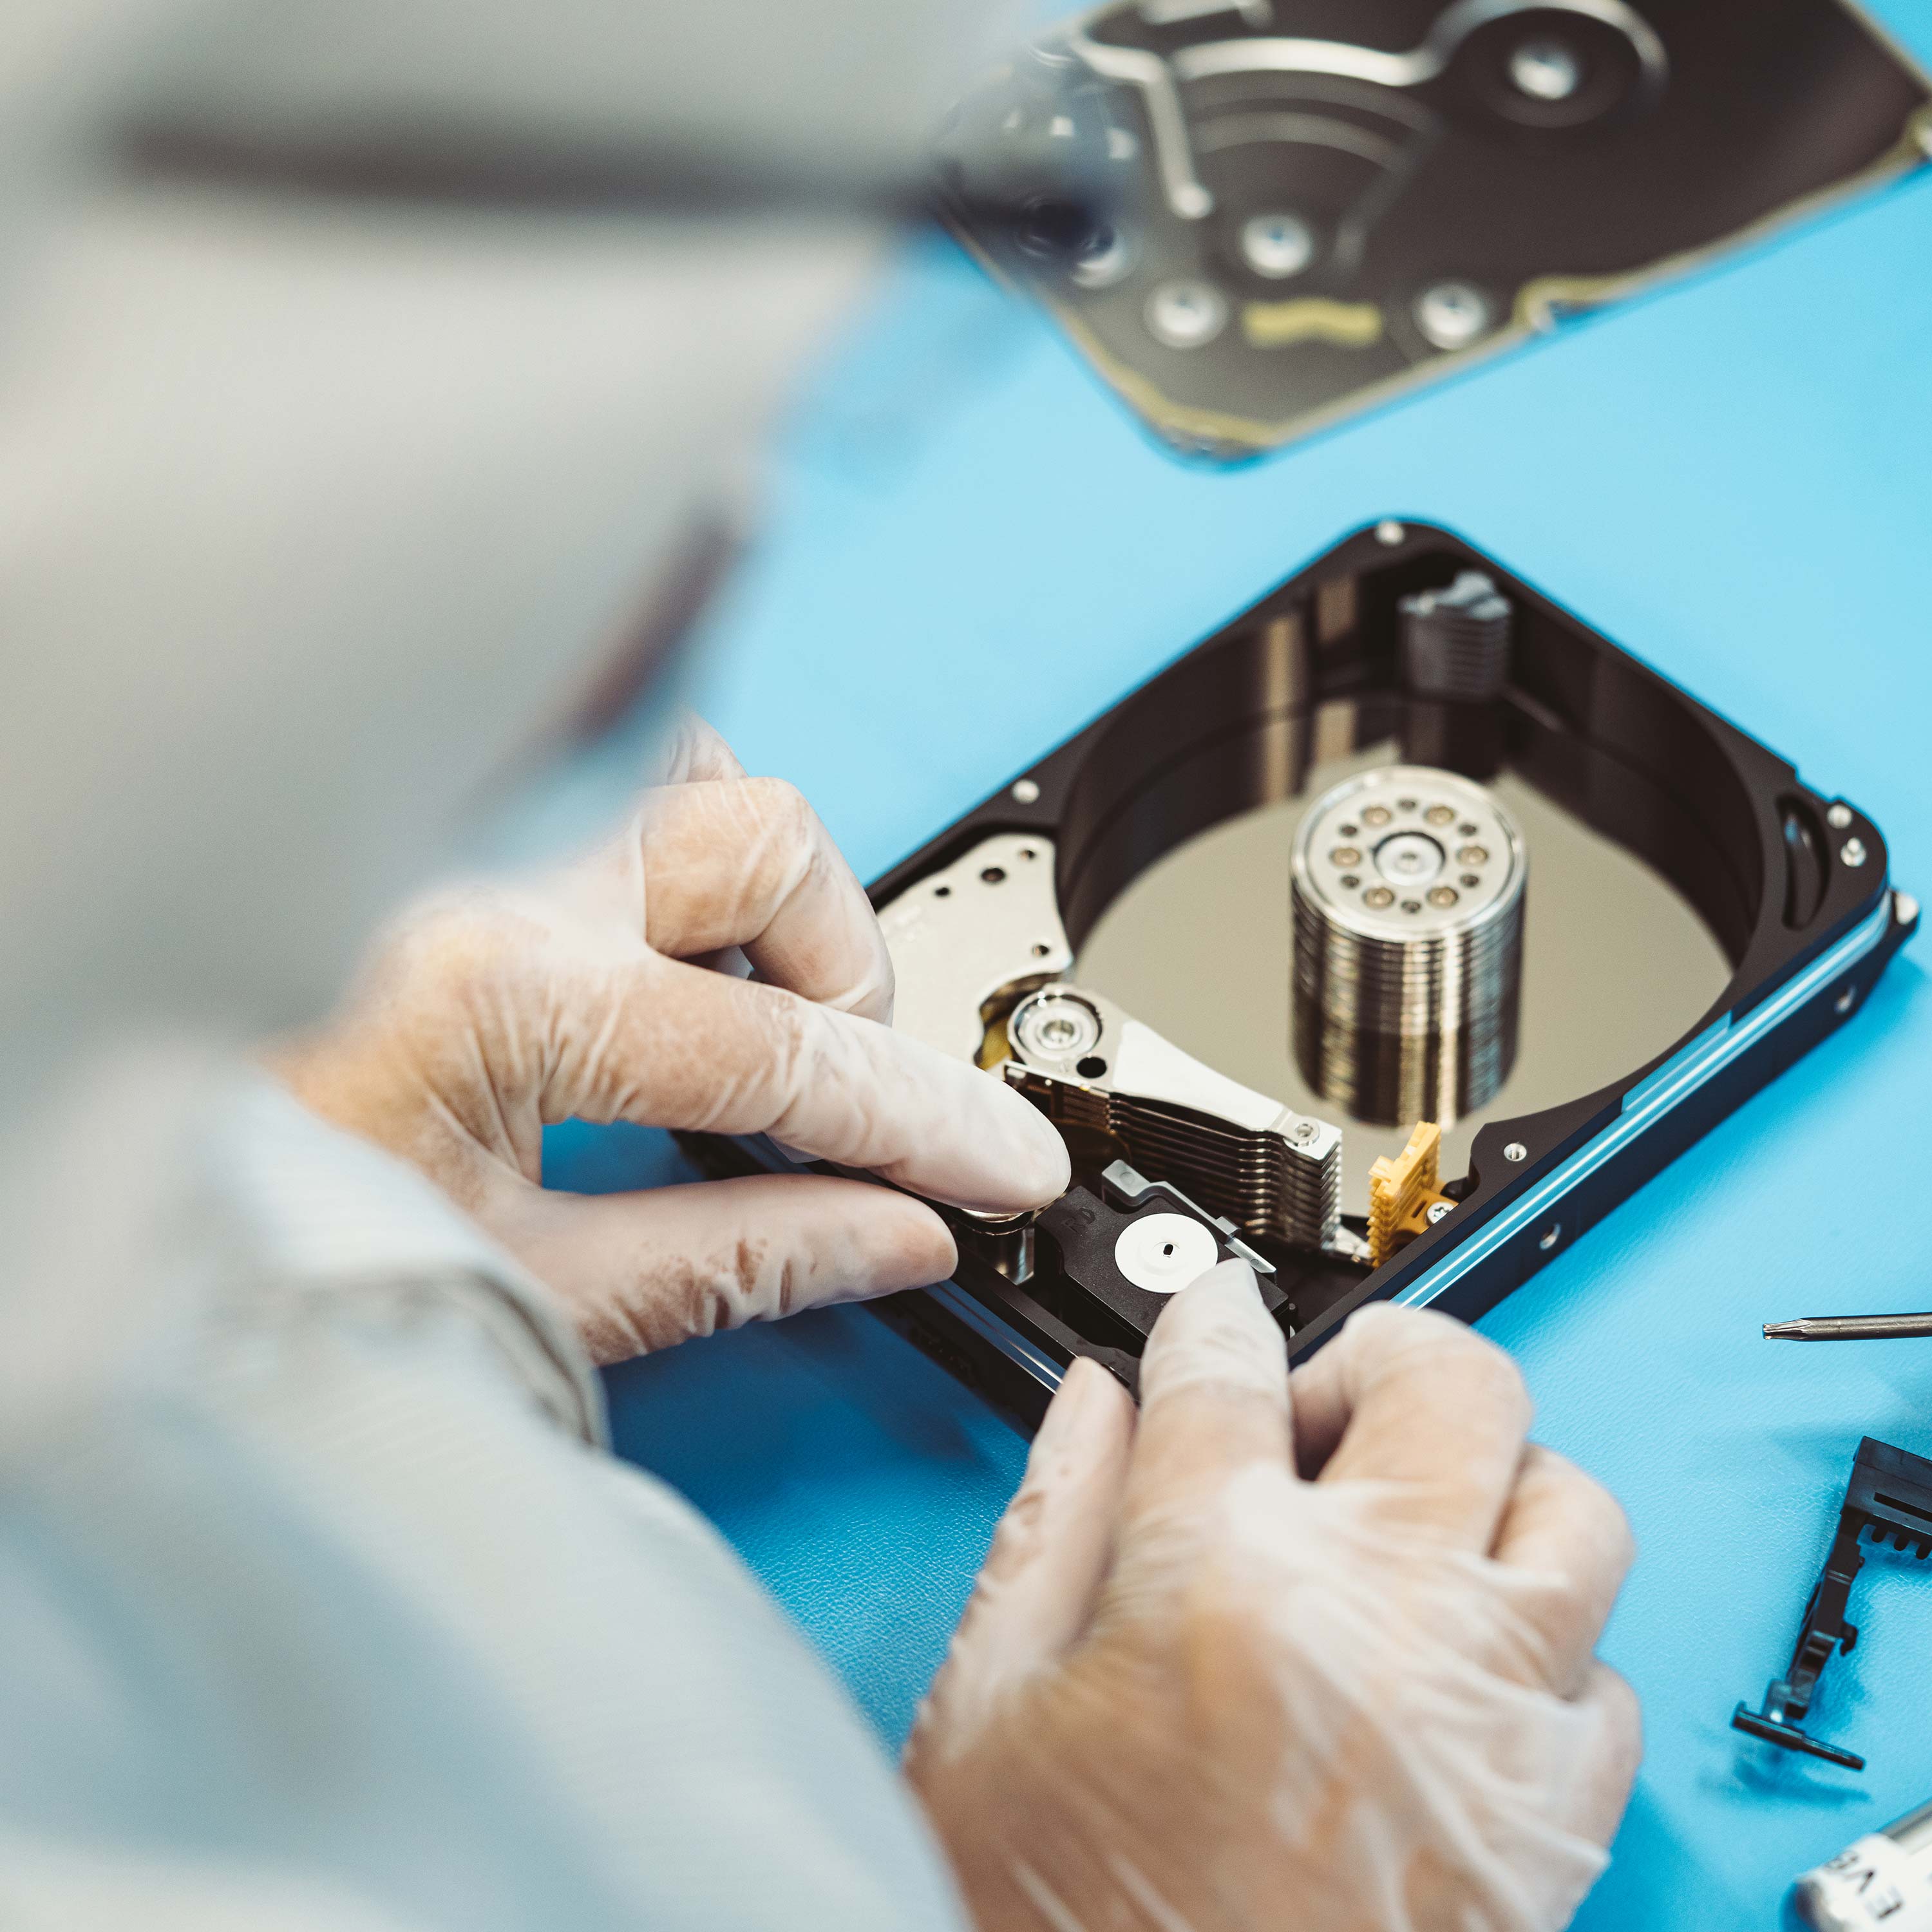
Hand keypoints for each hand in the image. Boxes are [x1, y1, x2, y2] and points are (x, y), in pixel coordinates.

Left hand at [271, 715, 1068, 1361]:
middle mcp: (486, 867)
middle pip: (774, 852)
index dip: (926, 1119)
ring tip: (735, 1004)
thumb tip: (891, 1238)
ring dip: (760, 889)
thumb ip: (730, 1258)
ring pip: (699, 773)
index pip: (788, 1053)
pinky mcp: (450, 811)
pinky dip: (676, 838)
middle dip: (846, 980)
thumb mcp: (525, 1281)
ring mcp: (464, 818)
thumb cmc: (268, 1233)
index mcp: (501, 994)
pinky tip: (654, 939)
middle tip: (834, 1088)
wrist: (127, 1191)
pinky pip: (617, 762)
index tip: (1001, 1158)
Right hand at [908, 1270, 1639, 1931]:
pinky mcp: (1548, 1831)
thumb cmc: (1058, 1930)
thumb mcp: (983, 1714)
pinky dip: (1544, 1651)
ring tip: (1413, 1525)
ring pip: (1571, 1507)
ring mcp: (1484, 1723)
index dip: (1209, 1310)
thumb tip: (1094, 1407)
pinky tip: (1458, 1672)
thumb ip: (1048, 1524)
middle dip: (1380, 1355)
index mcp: (1215, 1580)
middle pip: (1450, 1380)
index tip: (1208, 1314)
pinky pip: (1607, 1681)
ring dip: (1490, 1488)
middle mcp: (1377, 1623)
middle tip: (1321, 1408)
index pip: (1226, 1359)